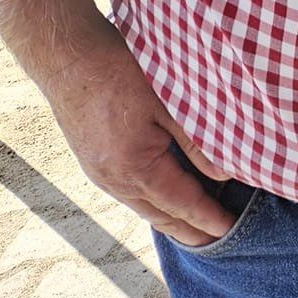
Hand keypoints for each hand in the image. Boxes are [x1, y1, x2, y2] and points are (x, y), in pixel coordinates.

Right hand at [40, 20, 233, 246]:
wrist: (67, 56)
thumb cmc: (121, 72)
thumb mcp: (170, 103)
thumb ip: (198, 142)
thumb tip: (225, 174)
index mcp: (135, 168)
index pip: (182, 204)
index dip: (208, 219)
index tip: (230, 230)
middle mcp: (113, 180)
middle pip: (160, 216)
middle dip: (190, 231)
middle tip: (217, 241)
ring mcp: (99, 173)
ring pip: (142, 206)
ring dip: (170, 218)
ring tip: (195, 227)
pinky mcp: (93, 160)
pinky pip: (128, 192)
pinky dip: (152, 201)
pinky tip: (163, 197)